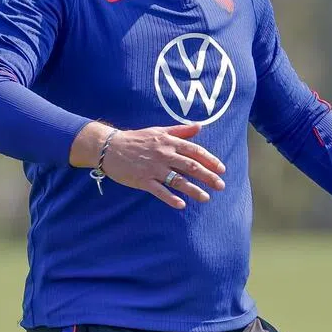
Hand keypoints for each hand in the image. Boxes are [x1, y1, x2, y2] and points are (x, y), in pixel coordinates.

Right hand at [100, 123, 225, 208]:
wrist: (109, 147)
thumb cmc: (137, 139)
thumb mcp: (159, 131)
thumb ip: (180, 130)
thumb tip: (199, 127)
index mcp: (169, 142)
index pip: (195, 151)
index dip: (210, 160)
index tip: (222, 169)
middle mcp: (164, 155)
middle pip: (191, 166)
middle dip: (208, 177)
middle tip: (221, 186)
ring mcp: (153, 168)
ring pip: (178, 180)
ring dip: (194, 190)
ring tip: (206, 198)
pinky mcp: (142, 180)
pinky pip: (159, 191)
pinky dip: (170, 198)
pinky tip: (182, 205)